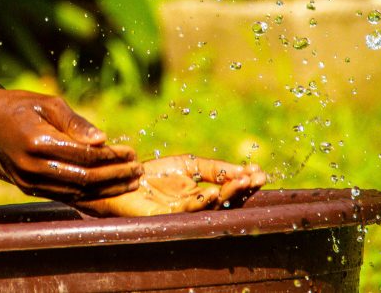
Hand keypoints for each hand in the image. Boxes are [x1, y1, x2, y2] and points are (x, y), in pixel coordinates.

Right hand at [0, 88, 141, 201]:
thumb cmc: (19, 106)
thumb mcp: (48, 104)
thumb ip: (76, 123)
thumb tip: (103, 140)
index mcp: (38, 142)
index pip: (85, 156)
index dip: (112, 156)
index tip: (132, 152)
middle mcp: (32, 167)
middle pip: (84, 178)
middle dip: (115, 176)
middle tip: (138, 170)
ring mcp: (28, 181)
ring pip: (76, 191)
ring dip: (106, 189)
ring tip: (129, 182)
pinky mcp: (27, 188)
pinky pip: (64, 195)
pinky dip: (88, 193)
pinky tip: (107, 189)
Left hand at [74, 155, 265, 216]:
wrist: (119, 179)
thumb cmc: (151, 173)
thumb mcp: (186, 164)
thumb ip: (213, 168)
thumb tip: (242, 171)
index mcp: (201, 195)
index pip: (227, 190)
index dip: (244, 182)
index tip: (261, 172)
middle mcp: (194, 206)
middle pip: (223, 201)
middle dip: (241, 189)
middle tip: (257, 178)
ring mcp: (179, 213)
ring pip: (208, 207)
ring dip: (226, 194)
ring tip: (241, 182)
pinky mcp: (163, 216)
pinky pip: (185, 211)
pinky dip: (200, 202)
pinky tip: (212, 193)